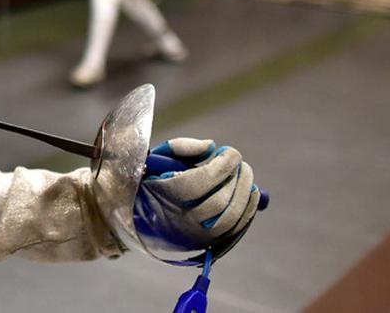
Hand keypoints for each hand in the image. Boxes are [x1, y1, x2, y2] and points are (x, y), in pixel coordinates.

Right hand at [134, 138, 261, 254]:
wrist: (138, 217)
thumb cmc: (151, 181)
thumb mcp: (157, 157)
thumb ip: (182, 147)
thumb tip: (211, 147)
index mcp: (168, 194)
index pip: (205, 180)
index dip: (223, 164)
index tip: (230, 152)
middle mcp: (182, 217)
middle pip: (220, 199)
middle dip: (237, 178)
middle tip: (241, 163)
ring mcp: (196, 233)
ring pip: (230, 216)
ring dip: (245, 193)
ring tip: (246, 176)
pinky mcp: (208, 242)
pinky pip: (235, 228)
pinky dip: (248, 209)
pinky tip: (250, 192)